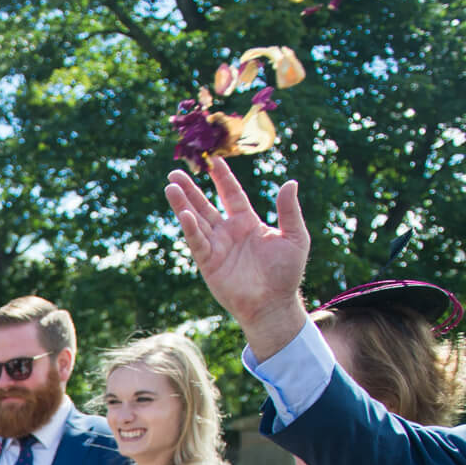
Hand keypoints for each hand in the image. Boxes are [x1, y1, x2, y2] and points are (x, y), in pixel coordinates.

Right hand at [164, 157, 311, 359]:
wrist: (274, 304)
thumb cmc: (287, 272)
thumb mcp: (295, 236)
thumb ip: (289, 210)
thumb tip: (290, 183)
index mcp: (247, 222)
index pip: (231, 194)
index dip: (222, 178)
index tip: (213, 160)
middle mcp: (228, 232)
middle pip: (205, 204)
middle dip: (190, 189)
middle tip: (175, 173)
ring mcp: (217, 247)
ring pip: (196, 220)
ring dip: (183, 204)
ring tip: (171, 188)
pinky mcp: (209, 263)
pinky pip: (197, 242)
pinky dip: (191, 229)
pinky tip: (184, 214)